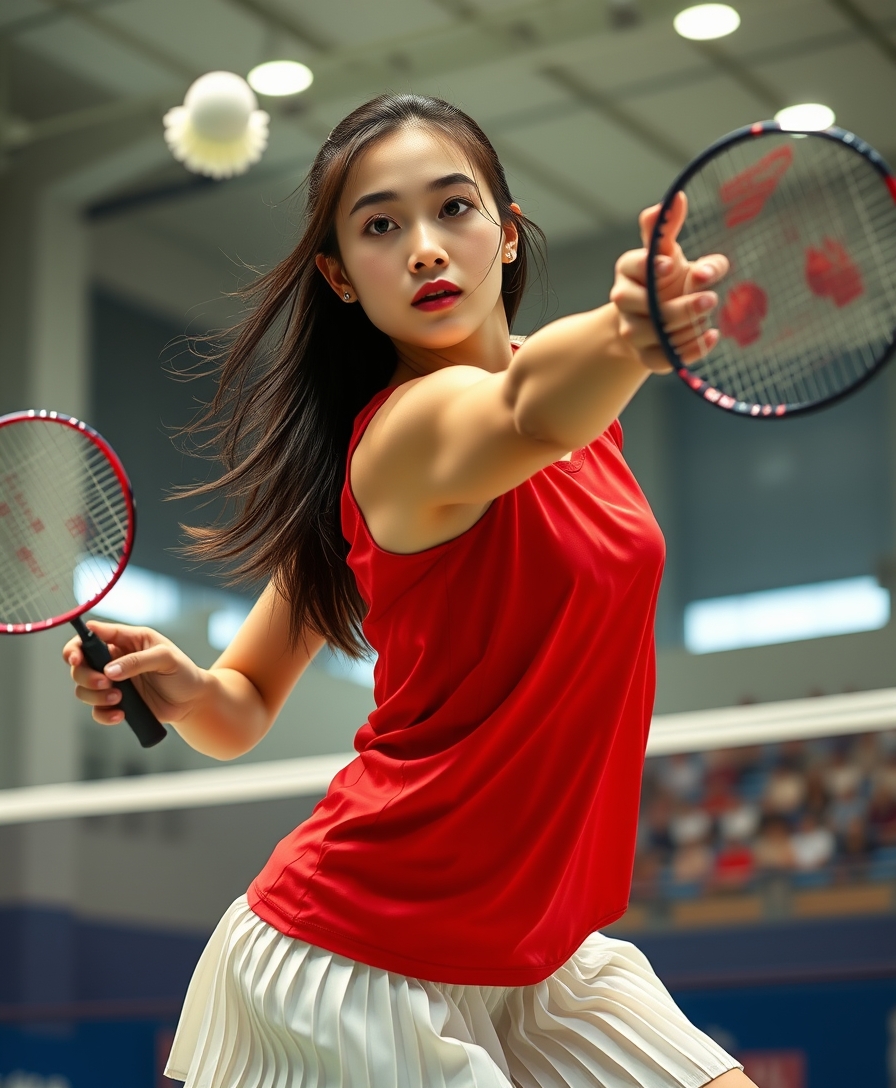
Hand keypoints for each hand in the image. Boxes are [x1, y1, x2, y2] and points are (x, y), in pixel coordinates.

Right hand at [63, 620, 205, 726]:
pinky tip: (120, 715)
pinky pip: (97, 710)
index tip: (75, 658)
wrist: (193, 701)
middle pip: (80, 664)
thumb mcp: (166, 659)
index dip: (77, 645)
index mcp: (126, 640)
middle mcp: (114, 659)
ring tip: (119, 699)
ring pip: (83, 688)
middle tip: (105, 683)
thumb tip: (109, 671)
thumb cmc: (183, 672)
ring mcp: (113, 682)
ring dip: (94, 695)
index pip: (91, 635)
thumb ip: (138, 661)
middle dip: (85, 675)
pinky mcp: (117, 703)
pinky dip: (103, 714)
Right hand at [609, 191, 729, 372]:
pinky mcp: (645, 356)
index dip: (649, 266)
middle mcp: (624, 301)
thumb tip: (677, 198)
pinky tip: (711, 337)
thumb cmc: (663, 278)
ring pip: (655, 334)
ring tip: (710, 318)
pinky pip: (663, 360)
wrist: (651, 319)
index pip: (632, 266)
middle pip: (645, 307)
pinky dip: (689, 352)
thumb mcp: (666, 250)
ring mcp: (632, 331)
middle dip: (678, 305)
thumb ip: (669, 228)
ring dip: (686, 327)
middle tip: (711, 298)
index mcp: (628, 270)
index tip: (669, 263)